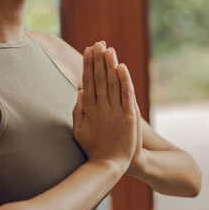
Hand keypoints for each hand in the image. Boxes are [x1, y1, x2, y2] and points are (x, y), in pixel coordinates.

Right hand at [72, 42, 138, 171]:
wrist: (110, 166)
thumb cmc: (94, 149)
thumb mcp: (79, 131)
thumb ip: (78, 112)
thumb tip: (80, 92)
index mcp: (89, 110)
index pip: (88, 82)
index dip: (88, 65)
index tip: (88, 50)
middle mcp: (101, 108)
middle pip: (99, 79)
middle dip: (98, 60)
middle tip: (98, 43)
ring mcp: (115, 112)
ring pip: (112, 84)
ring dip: (110, 65)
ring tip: (109, 49)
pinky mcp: (129, 117)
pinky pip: (126, 95)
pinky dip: (124, 81)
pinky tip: (122, 67)